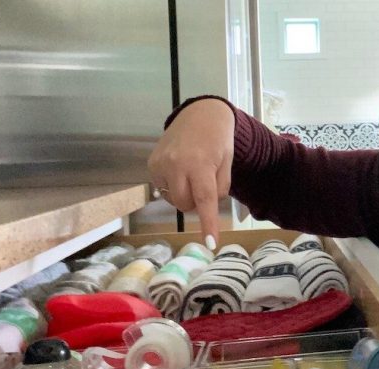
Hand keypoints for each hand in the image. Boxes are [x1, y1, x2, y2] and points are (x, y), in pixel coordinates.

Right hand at [147, 98, 234, 248]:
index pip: (205, 200)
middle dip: (196, 203)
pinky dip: (174, 185)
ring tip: (192, 174)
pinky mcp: (151, 164)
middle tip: (204, 184)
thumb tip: (206, 207)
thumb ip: (219, 187)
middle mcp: (176, 164)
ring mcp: (160, 163)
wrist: (200, 114)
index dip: (208, 223)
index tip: (210, 243)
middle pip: (185, 205)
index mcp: (200, 164)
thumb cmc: (218, 140)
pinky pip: (163, 188)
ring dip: (184, 194)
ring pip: (173, 199)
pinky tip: (179, 170)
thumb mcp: (227, 163)